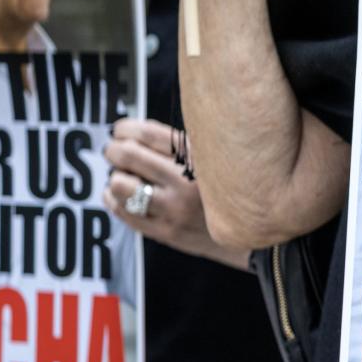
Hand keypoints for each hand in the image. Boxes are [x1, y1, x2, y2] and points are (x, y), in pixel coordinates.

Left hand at [102, 117, 246, 269]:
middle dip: (114, 150)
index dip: (126, 129)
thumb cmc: (225, 191)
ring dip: (115, 176)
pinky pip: (124, 211)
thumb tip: (135, 133)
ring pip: (121, 184)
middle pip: (129, 155)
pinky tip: (119, 194)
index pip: (148, 134)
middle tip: (114, 150)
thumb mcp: (213, 159)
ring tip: (122, 176)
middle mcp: (186, 182)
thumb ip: (179, 146)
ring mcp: (174, 209)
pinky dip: (113, 198)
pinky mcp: (166, 232)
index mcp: (198, 158)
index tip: (120, 130)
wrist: (249, 231)